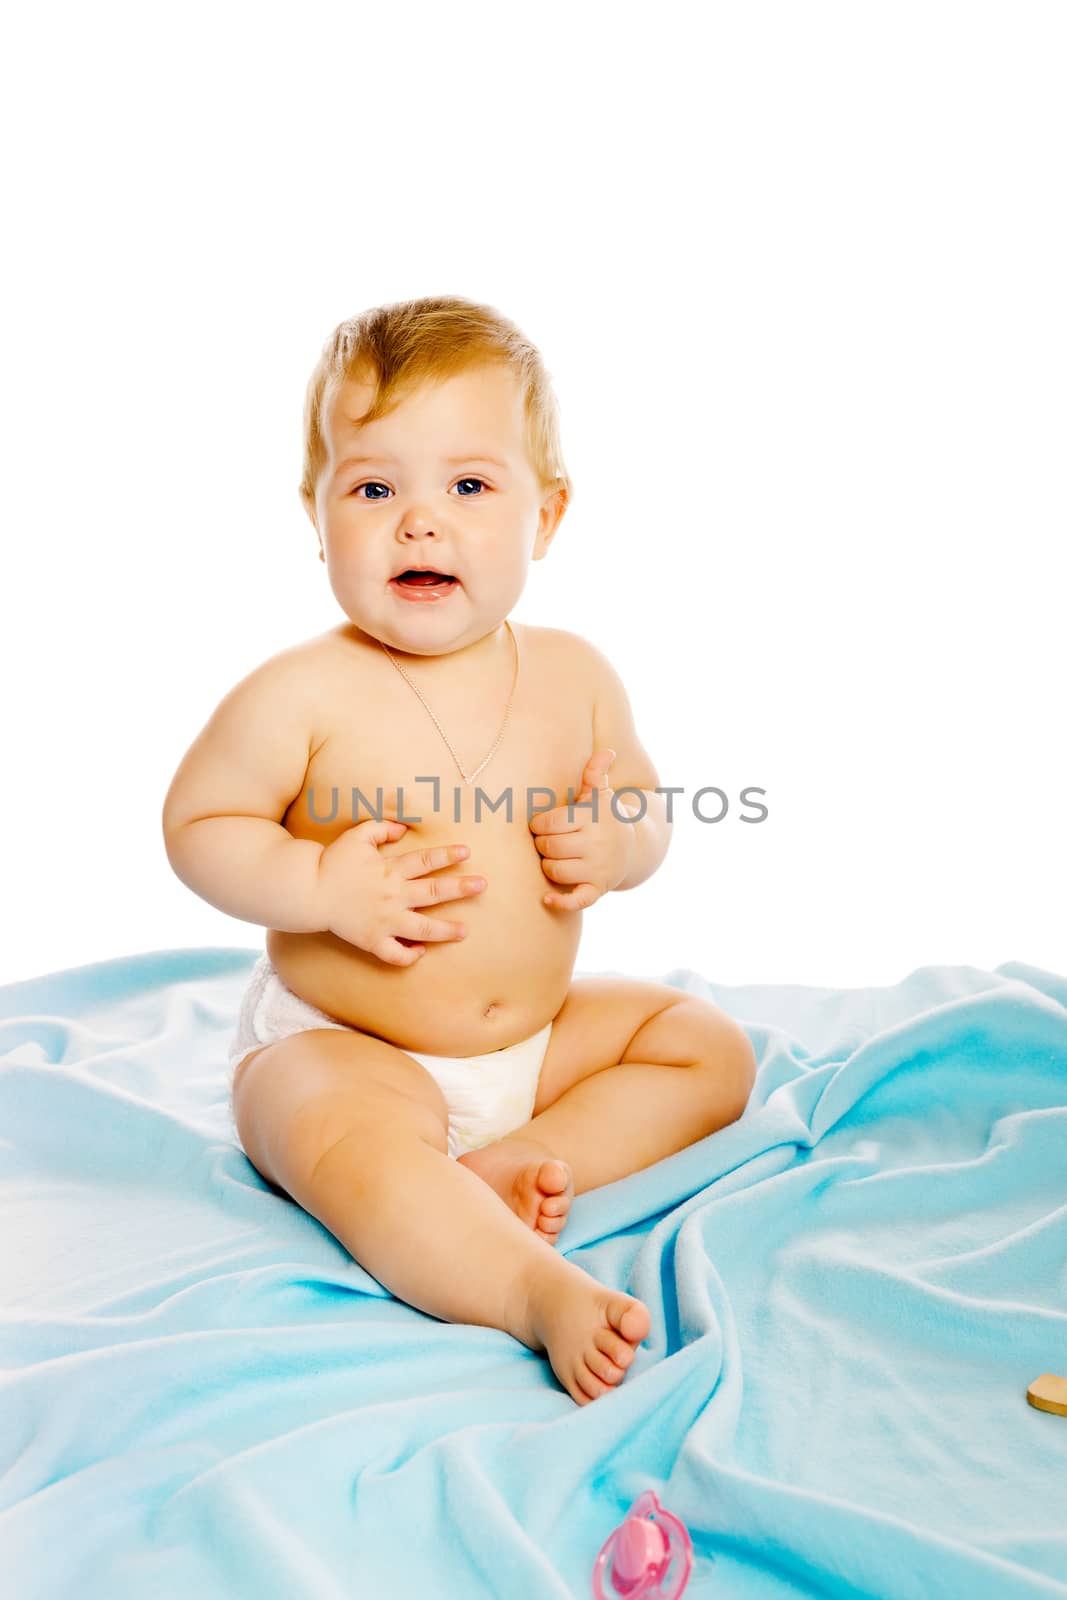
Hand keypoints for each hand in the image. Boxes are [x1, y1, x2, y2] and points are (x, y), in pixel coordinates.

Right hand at [316, 819, 486, 965]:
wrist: (307, 891)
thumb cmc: (333, 862)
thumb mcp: (356, 836)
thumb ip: (381, 828)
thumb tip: (403, 828)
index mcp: (389, 870)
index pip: (425, 860)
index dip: (446, 855)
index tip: (467, 851)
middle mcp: (392, 895)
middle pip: (432, 891)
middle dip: (460, 888)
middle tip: (482, 886)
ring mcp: (384, 921)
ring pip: (421, 928)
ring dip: (445, 930)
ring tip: (466, 931)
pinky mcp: (372, 940)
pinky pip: (394, 954)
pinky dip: (408, 956)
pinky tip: (421, 953)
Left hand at [529, 747, 634, 911]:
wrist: (633, 847)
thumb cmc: (605, 817)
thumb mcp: (600, 794)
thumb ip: (595, 773)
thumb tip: (607, 752)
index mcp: (593, 817)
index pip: (550, 823)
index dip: (539, 825)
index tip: (541, 825)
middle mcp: (597, 843)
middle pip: (549, 847)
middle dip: (542, 844)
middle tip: (547, 841)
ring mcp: (599, 868)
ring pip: (555, 871)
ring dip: (548, 866)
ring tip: (554, 858)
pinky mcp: (599, 888)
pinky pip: (577, 900)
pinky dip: (561, 902)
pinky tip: (546, 899)